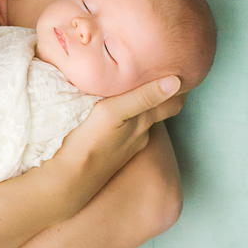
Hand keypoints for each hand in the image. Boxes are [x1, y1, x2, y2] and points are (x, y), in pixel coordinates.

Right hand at [46, 75, 181, 214]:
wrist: (69, 179)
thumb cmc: (90, 142)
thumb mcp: (114, 113)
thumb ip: (143, 97)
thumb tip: (177, 81)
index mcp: (143, 123)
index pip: (173, 103)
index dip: (179, 86)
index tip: (179, 68)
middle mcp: (141, 135)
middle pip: (158, 110)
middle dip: (160, 92)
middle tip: (155, 70)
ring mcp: (127, 146)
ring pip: (141, 119)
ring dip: (141, 104)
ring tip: (133, 85)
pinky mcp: (113, 153)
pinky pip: (127, 129)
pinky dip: (127, 116)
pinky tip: (116, 110)